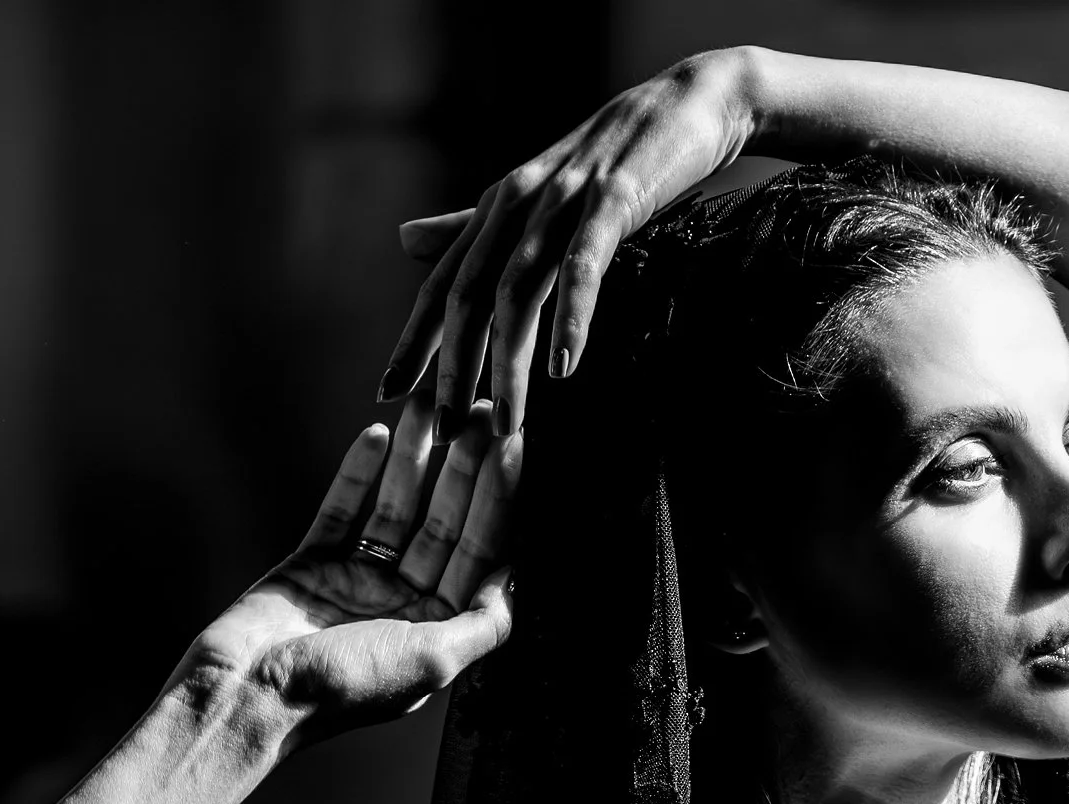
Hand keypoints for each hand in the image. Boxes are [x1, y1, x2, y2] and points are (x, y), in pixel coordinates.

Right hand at [170, 394, 517, 740]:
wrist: (251, 694)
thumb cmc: (344, 688)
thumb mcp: (432, 661)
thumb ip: (482, 623)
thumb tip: (519, 582)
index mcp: (436, 631)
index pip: (478, 555)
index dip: (498, 499)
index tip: (513, 443)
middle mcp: (402, 605)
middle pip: (442, 524)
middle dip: (463, 467)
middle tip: (479, 409)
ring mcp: (356, 581)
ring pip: (395, 508)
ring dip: (414, 458)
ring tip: (429, 404)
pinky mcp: (311, 563)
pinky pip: (342, 510)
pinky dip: (358, 473)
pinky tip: (378, 435)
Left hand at [376, 49, 761, 441]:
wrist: (684, 104)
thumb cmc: (612, 162)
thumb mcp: (532, 199)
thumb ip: (469, 228)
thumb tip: (402, 239)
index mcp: (496, 211)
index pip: (442, 285)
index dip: (412, 341)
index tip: (384, 395)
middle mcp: (517, 205)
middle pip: (468, 298)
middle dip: (452, 370)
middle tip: (442, 434)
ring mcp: (562, 201)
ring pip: (517, 293)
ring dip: (508, 366)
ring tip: (506, 426)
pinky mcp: (611, 200)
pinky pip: (581, 267)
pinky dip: (569, 318)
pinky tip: (562, 369)